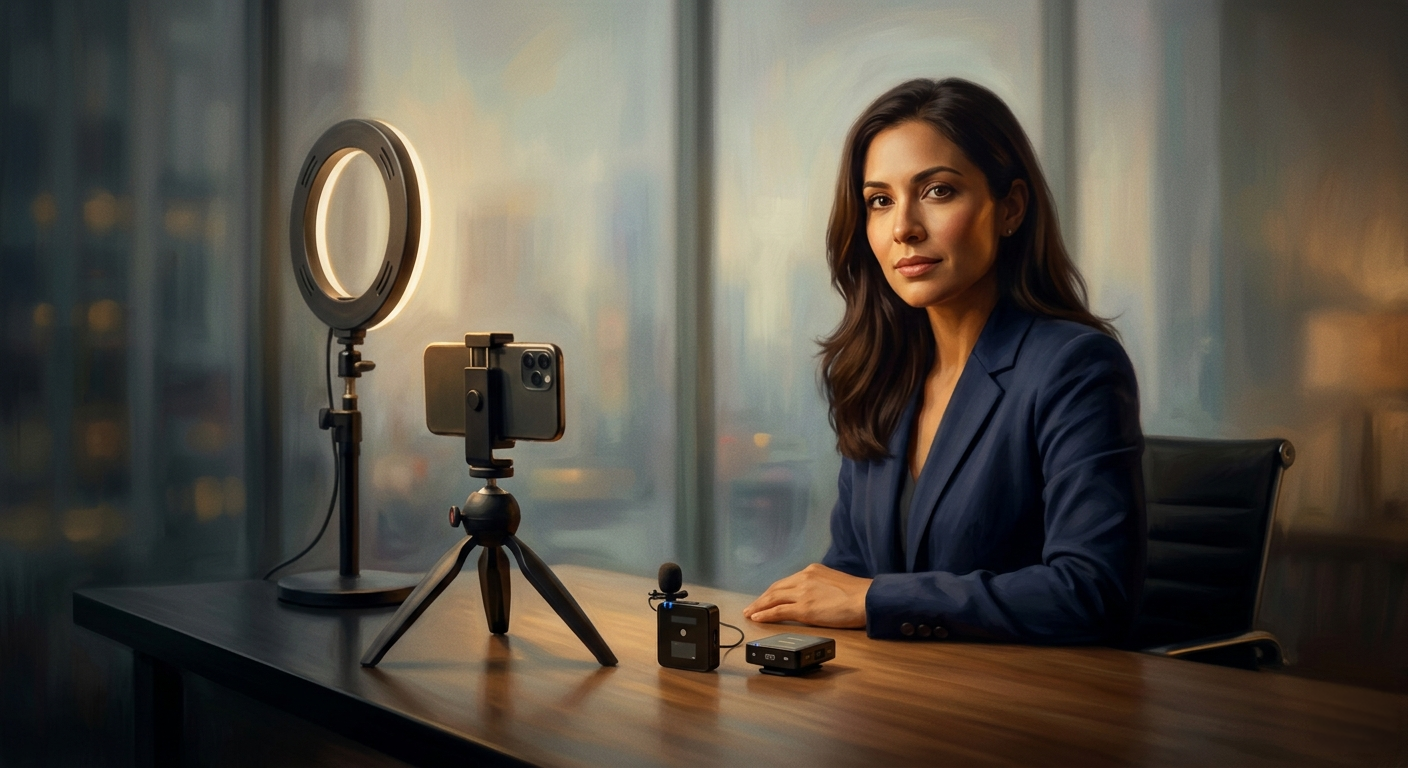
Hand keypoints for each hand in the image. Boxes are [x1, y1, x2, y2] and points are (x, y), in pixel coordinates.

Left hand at [742, 563, 870, 628]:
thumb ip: (820, 585)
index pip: (786, 582)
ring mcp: (802, 593)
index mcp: (812, 571)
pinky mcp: (804, 609)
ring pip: (773, 599)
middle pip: (776, 589)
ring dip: (759, 607)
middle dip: (761, 599)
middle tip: (751, 607)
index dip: (773, 592)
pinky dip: (765, 615)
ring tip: (750, 613)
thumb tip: (814, 596)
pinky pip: (778, 612)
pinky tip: (757, 618)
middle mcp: (804, 578)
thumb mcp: (834, 582)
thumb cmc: (858, 594)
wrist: (866, 599)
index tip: (765, 598)